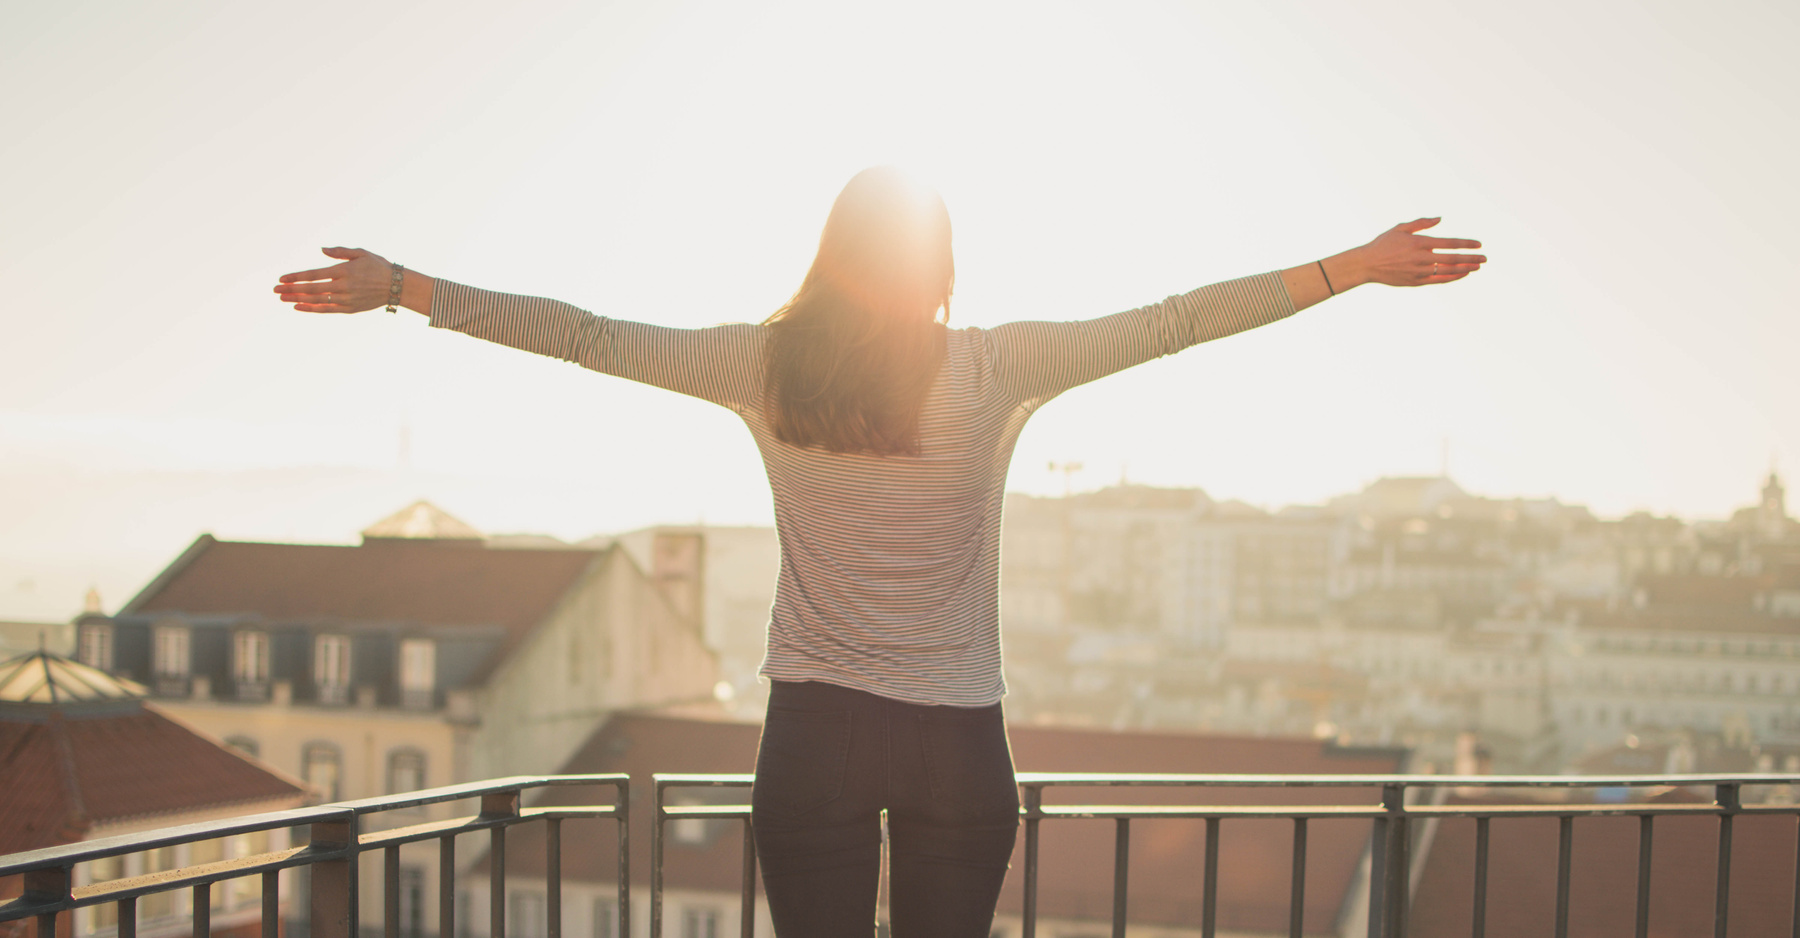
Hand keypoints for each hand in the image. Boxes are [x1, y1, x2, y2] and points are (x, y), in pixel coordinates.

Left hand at [275, 247, 397, 312]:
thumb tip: (322, 250)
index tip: (282, 279)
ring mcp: (346, 299)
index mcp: (344, 271)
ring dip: (297, 299)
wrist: (397, 286)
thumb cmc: (378, 266)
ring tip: (283, 298)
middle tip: (275, 290)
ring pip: (317, 300)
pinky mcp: (350, 308)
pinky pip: (327, 309)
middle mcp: (343, 286)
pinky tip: (298, 307)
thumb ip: (340, 251)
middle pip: (311, 289)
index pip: (314, 274)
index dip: (296, 277)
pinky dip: (312, 309)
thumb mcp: (360, 253)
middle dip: (291, 289)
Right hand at [1353, 218, 1485, 286]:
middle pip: (1453, 259)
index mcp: (1419, 243)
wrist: (1367, 265)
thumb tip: (1440, 219)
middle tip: (1485, 258)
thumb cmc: (1383, 244)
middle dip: (1471, 258)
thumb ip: (1421, 223)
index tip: (1478, 244)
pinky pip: (1439, 280)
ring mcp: (1420, 272)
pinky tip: (1462, 274)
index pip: (1450, 243)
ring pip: (1448, 271)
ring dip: (1465, 269)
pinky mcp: (1416, 282)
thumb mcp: (1400, 228)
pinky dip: (1452, 277)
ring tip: (1476, 267)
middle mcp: (1422, 258)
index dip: (1466, 244)